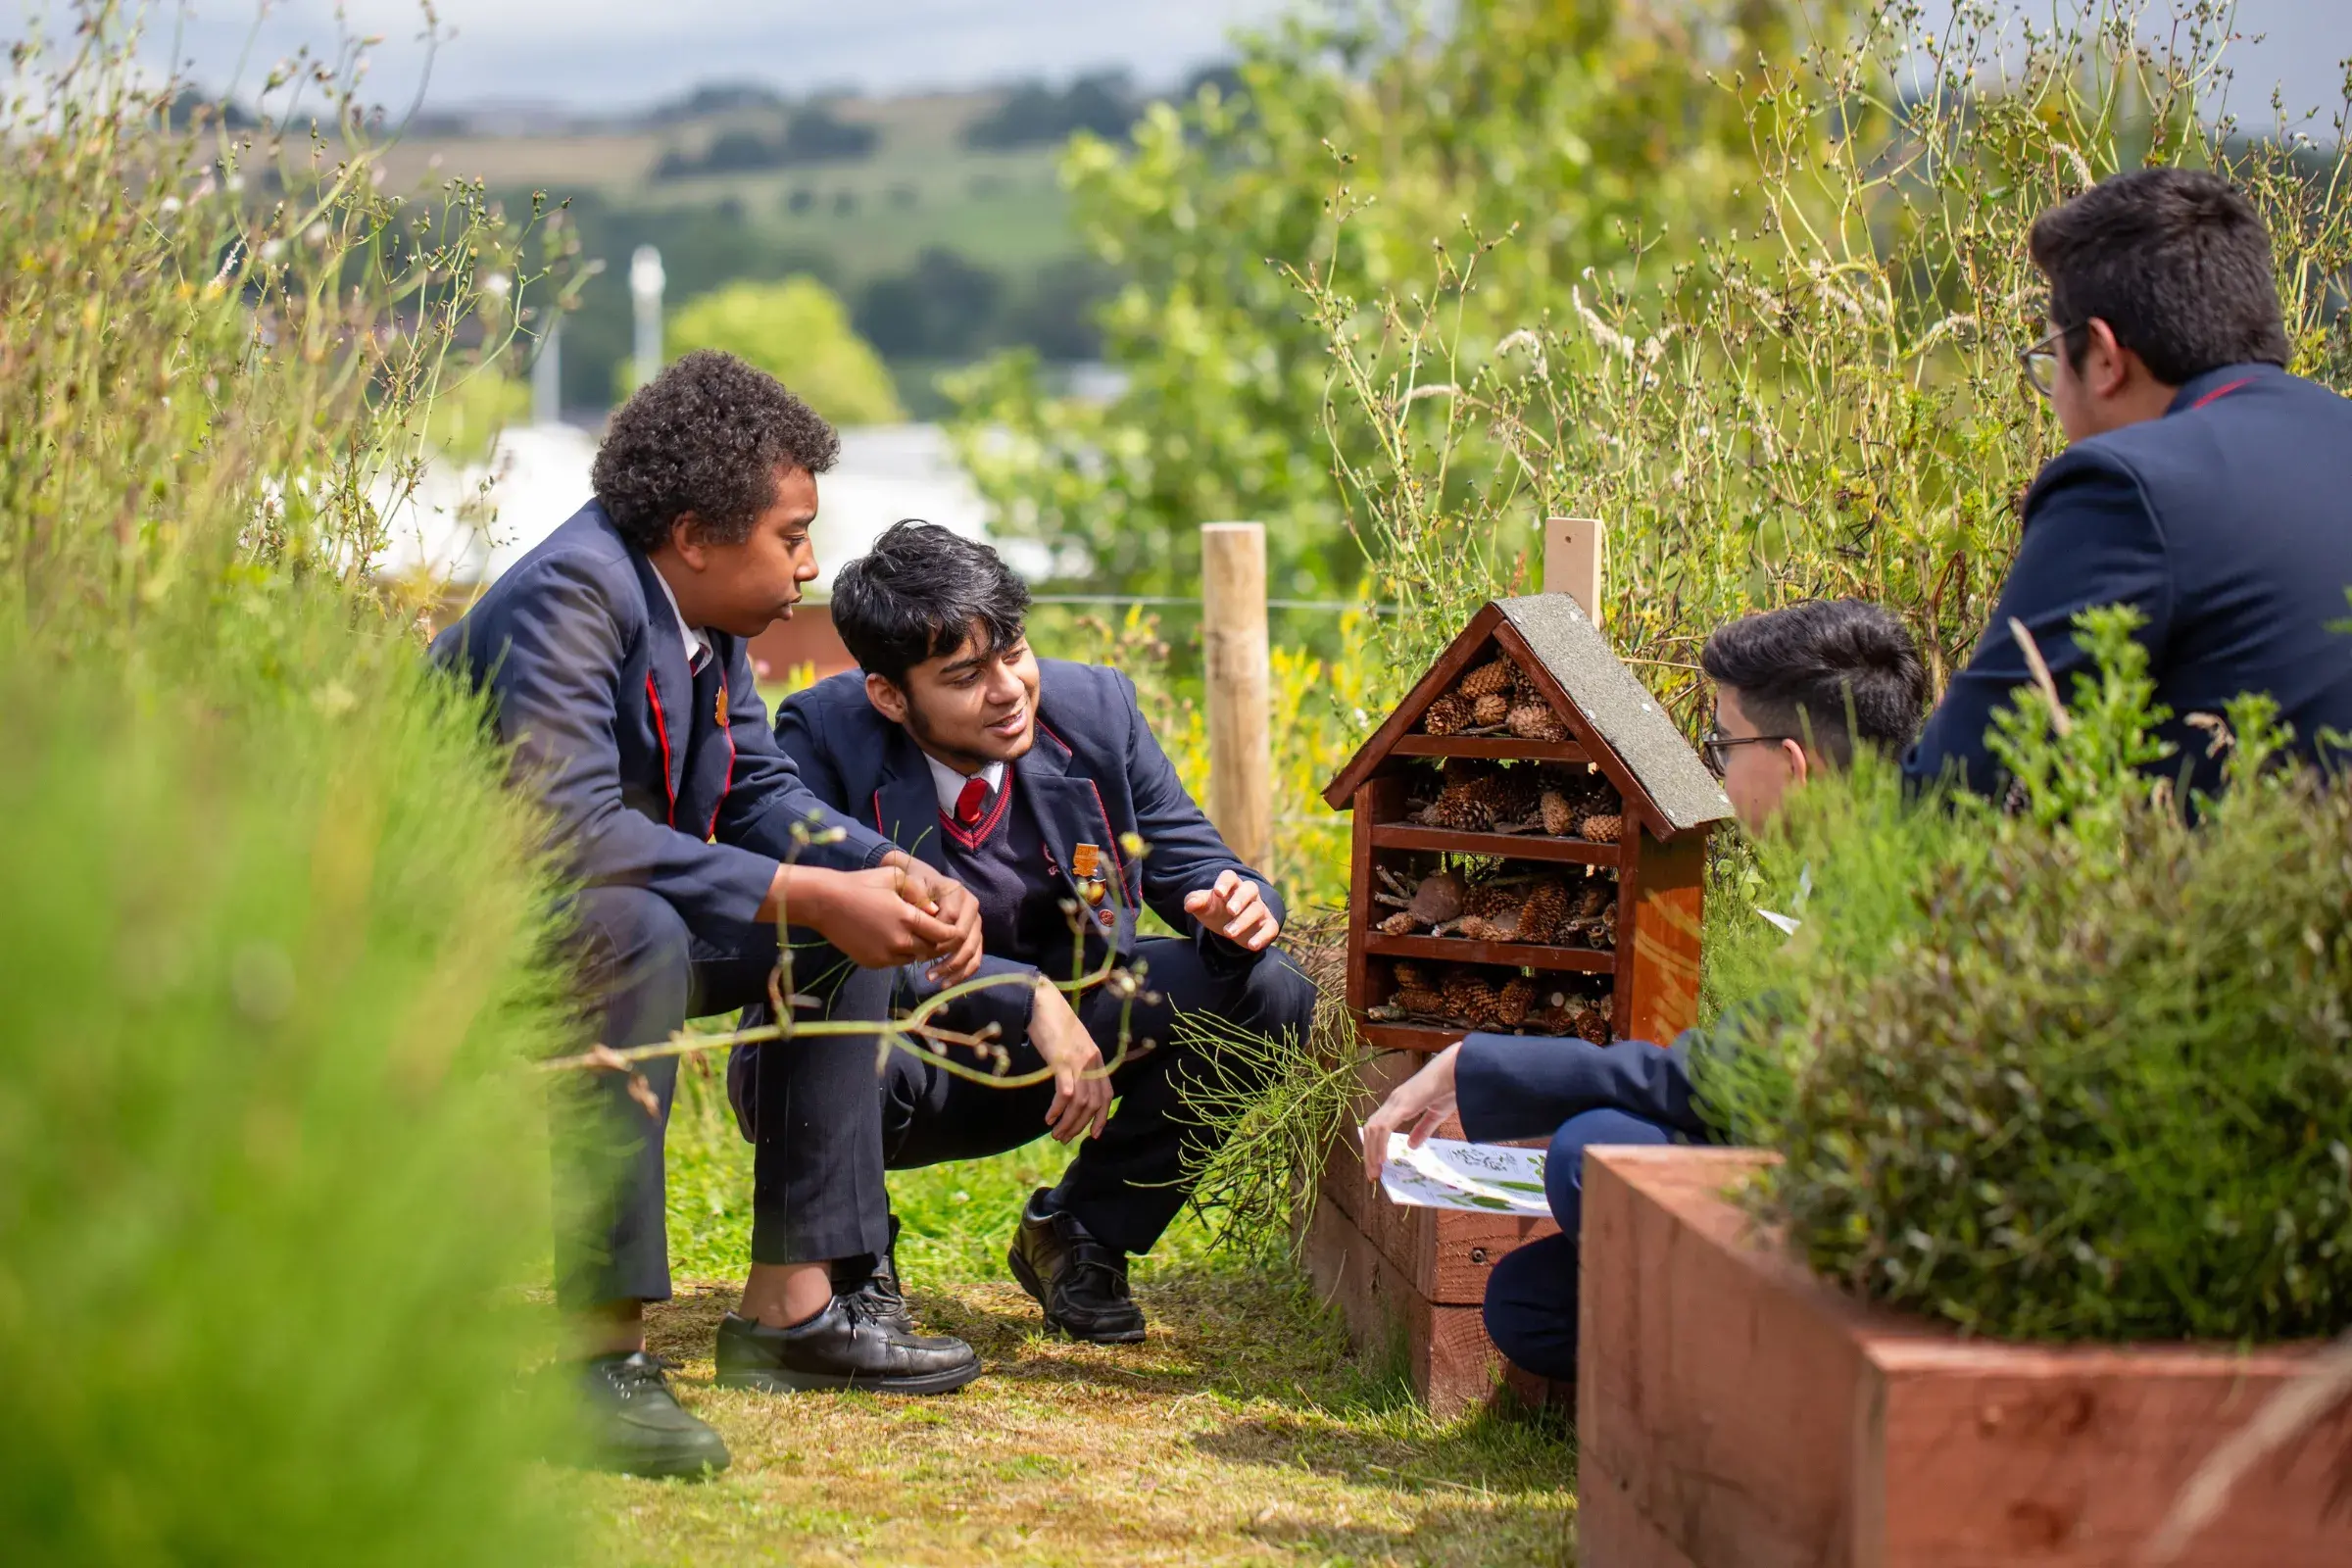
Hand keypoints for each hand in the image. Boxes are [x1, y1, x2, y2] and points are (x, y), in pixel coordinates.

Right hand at [766, 864, 959, 970]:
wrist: (825, 903)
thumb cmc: (861, 884)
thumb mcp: (893, 877)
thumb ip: (918, 891)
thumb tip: (935, 910)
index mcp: (907, 918)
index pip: (942, 934)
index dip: (950, 933)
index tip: (951, 928)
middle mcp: (899, 941)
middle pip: (931, 950)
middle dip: (936, 942)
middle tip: (934, 932)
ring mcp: (885, 955)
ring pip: (914, 958)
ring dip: (918, 949)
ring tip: (912, 934)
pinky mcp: (873, 963)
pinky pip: (896, 962)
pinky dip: (900, 954)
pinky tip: (893, 939)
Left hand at [888, 852, 982, 984]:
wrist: (924, 882)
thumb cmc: (915, 886)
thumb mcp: (913, 885)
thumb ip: (919, 898)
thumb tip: (930, 917)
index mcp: (958, 893)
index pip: (951, 918)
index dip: (935, 935)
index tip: (915, 945)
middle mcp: (972, 907)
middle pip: (963, 937)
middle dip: (942, 953)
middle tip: (919, 961)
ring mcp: (976, 923)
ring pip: (972, 951)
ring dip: (952, 968)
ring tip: (931, 978)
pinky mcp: (976, 938)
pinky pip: (975, 959)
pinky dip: (962, 974)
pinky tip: (945, 984)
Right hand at [1029, 977, 1111, 1142]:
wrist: (1041, 1001)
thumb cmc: (1052, 1022)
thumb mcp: (1071, 1044)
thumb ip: (1076, 1062)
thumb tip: (1071, 1087)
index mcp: (1095, 1058)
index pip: (1106, 1094)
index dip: (1102, 1117)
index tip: (1093, 1135)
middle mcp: (1091, 1060)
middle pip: (1093, 1103)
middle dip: (1079, 1125)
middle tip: (1064, 1138)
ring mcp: (1078, 1060)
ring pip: (1080, 1102)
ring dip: (1068, 1122)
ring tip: (1055, 1133)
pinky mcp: (1062, 1059)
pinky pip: (1065, 1093)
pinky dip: (1058, 1109)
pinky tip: (1049, 1117)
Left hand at [1183, 870, 1279, 951]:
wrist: (1230, 928)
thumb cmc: (1216, 911)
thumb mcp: (1203, 907)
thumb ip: (1195, 902)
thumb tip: (1190, 904)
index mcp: (1231, 885)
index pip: (1230, 877)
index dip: (1225, 882)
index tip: (1218, 893)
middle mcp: (1249, 894)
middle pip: (1250, 888)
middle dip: (1240, 899)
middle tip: (1229, 911)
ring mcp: (1260, 908)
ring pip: (1257, 910)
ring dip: (1243, 921)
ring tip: (1228, 934)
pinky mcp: (1268, 925)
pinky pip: (1271, 928)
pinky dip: (1263, 936)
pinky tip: (1251, 945)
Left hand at [1361, 1042, 1461, 1182]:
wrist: (1460, 1072)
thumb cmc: (1451, 1088)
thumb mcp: (1435, 1115)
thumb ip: (1423, 1129)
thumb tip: (1411, 1145)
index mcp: (1400, 1103)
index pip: (1378, 1127)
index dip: (1374, 1146)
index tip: (1377, 1166)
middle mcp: (1394, 1102)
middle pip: (1371, 1130)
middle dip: (1369, 1153)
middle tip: (1373, 1175)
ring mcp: (1396, 1102)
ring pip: (1373, 1130)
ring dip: (1371, 1152)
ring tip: (1376, 1172)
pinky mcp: (1402, 1104)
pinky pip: (1384, 1127)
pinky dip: (1379, 1144)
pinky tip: (1382, 1159)